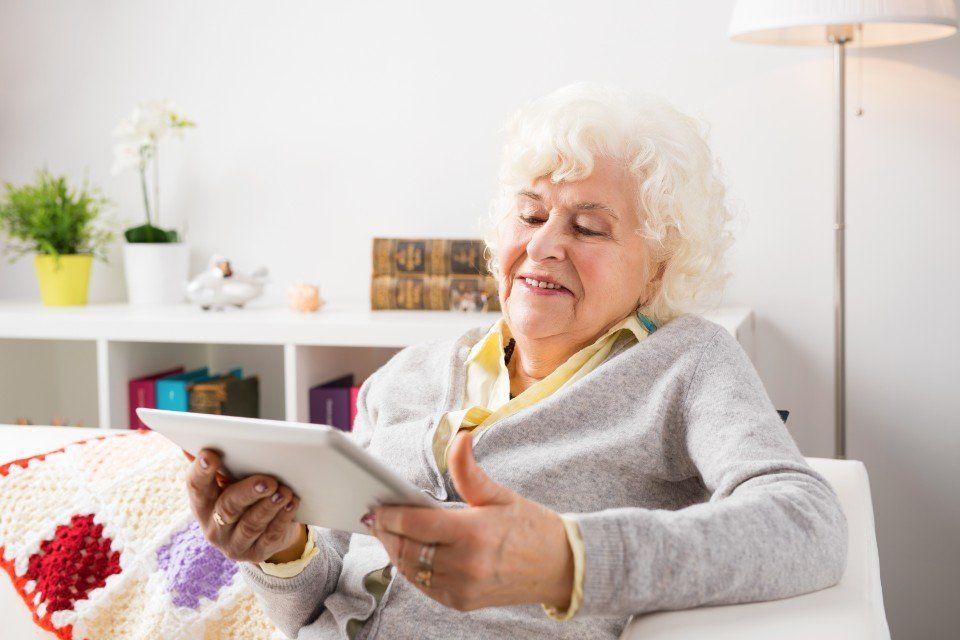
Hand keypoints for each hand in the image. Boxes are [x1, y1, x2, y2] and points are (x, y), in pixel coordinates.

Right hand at [185, 448, 306, 563]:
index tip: (211, 455)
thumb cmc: (242, 497)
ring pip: (251, 524)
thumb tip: (189, 445)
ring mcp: (233, 544)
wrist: (262, 533)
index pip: (196, 487)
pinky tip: (292, 503)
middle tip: (268, 480)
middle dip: (248, 492)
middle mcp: (213, 527)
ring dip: (269, 506)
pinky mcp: (256, 554)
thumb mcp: (228, 483)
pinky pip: (270, 536)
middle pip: (228, 507)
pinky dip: (282, 518)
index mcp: (202, 504)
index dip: (201, 471)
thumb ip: (215, 466)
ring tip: (284, 491)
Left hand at [365, 432, 573, 611]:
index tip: (376, 506)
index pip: (415, 524)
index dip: (390, 515)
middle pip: (407, 549)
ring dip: (394, 552)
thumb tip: (459, 437)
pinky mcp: (462, 602)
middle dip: (386, 533)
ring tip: (386, 534)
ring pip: (412, 571)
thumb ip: (469, 470)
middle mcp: (465, 564)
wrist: (561, 567)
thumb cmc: (530, 526)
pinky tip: (407, 554)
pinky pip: (425, 587)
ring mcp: (462, 588)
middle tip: (374, 518)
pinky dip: (411, 570)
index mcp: (473, 533)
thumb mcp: (499, 495)